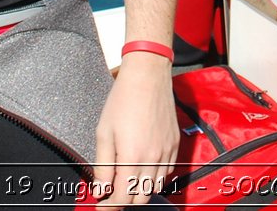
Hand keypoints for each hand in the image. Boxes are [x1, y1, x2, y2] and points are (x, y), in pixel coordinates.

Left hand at [92, 55, 177, 208]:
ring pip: (155, 188)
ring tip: (126, 181)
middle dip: (125, 201)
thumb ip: (103, 165)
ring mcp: (167, 152)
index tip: (102, 205)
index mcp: (132, 157)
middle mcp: (153, 159)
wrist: (148, 77)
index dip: (110, 206)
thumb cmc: (123, 100)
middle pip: (140, 198)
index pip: (122, 197)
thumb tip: (101, 190)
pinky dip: (154, 178)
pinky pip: (167, 173)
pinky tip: (143, 169)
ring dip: (139, 190)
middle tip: (112, 194)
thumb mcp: (104, 132)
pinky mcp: (175, 145)